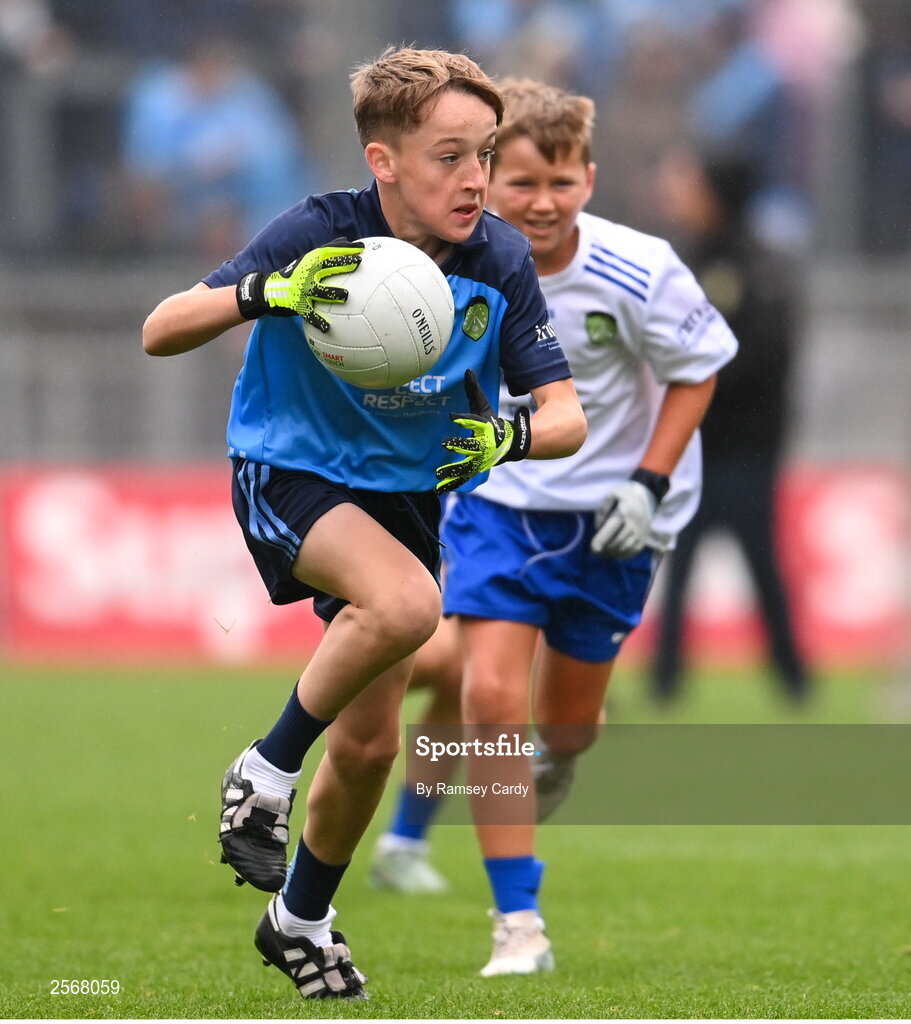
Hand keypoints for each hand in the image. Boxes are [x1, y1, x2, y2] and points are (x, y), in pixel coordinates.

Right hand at [236, 239, 363, 330]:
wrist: (269, 290)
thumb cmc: (294, 275)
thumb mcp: (308, 260)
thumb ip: (326, 252)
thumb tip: (346, 240)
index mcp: (309, 262)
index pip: (329, 252)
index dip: (344, 249)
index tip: (361, 248)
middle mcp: (306, 274)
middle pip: (326, 267)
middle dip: (342, 264)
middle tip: (359, 263)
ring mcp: (302, 290)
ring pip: (319, 291)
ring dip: (333, 293)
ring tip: (346, 296)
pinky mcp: (297, 305)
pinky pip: (310, 314)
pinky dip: (318, 321)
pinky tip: (328, 328)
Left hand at [435, 370, 530, 493]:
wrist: (512, 445)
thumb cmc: (493, 424)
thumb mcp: (484, 407)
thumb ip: (474, 391)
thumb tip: (468, 370)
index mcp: (485, 428)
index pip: (473, 422)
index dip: (463, 420)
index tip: (452, 417)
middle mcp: (483, 444)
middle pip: (470, 446)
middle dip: (458, 445)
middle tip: (444, 443)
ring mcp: (480, 458)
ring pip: (466, 465)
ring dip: (452, 470)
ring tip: (438, 473)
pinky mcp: (475, 468)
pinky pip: (463, 477)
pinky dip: (452, 484)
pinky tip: (439, 490)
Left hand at [591, 480, 656, 558]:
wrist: (646, 496)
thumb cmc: (624, 495)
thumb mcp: (611, 495)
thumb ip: (602, 510)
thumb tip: (598, 527)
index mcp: (626, 511)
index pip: (612, 527)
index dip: (602, 539)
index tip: (593, 547)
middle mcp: (635, 523)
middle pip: (618, 540)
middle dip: (605, 548)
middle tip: (595, 551)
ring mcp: (641, 531)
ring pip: (626, 547)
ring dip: (613, 553)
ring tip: (602, 554)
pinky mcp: (644, 537)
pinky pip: (634, 550)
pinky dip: (623, 555)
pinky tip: (613, 554)